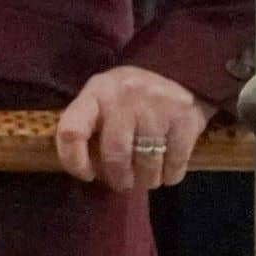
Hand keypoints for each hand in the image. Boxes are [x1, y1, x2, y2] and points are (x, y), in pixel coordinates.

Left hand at [58, 64, 206, 194]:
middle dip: (119, 178)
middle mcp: (123, 95)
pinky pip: (174, 161)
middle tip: (124, 184)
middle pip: (115, 154)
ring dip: (147, 180)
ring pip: (147, 162)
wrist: (178, 72)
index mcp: (95, 94)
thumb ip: (90, 132)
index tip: (88, 174)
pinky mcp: (184, 116)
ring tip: (147, 179)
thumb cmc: (129, 99)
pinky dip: (170, 175)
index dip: (74, 161)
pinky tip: (168, 172)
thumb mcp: (102, 103)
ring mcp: (155, 104)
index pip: (71, 131)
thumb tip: (91, 173)